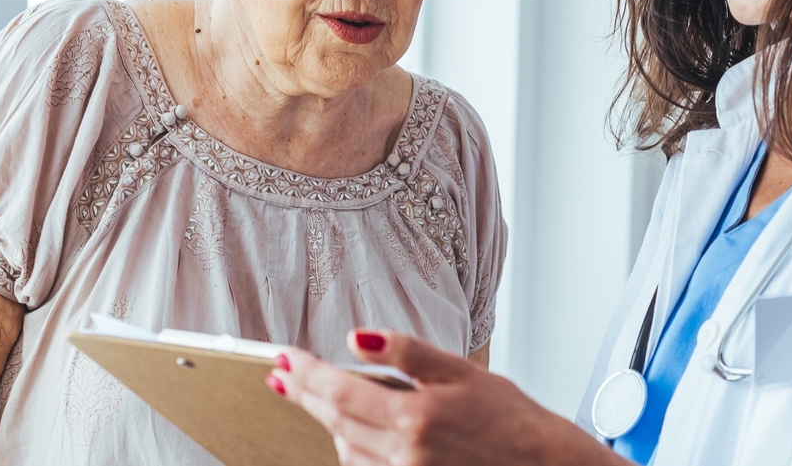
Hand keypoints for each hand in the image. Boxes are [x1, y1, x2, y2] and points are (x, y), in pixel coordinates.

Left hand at [269, 330, 621, 465]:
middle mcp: (405, 454)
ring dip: (327, 422)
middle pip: (333, 421)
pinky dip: (352, 448)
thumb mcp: (462, 371)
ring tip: (316, 396)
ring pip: (345, 449)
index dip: (305, 374)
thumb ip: (407, 353)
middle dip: (303, 395)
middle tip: (279, 376)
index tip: (282, 360)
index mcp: (416, 417)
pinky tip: (350, 433)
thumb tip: (358, 338)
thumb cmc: (512, 420)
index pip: (339, 392)